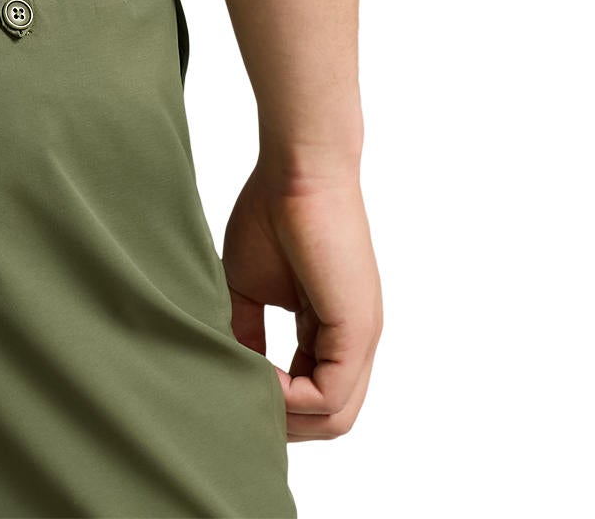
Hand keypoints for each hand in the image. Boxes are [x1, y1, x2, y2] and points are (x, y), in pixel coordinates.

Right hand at [222, 164, 380, 440]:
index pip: (313, 394)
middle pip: (329, 419)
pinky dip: (291, 399)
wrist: (296, 169)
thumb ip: (247, 331)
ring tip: (246, 390)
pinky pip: (330, 395)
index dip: (275, 405)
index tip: (235, 391)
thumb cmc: (272, 211)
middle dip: (283, 424)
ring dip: (286, 418)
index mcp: (332, 330)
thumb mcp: (249, 285)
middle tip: (239, 406)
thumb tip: (235, 371)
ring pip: (335, 417)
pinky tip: (258, 375)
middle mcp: (353, 341)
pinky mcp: (356, 330)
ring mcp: (359, 337)